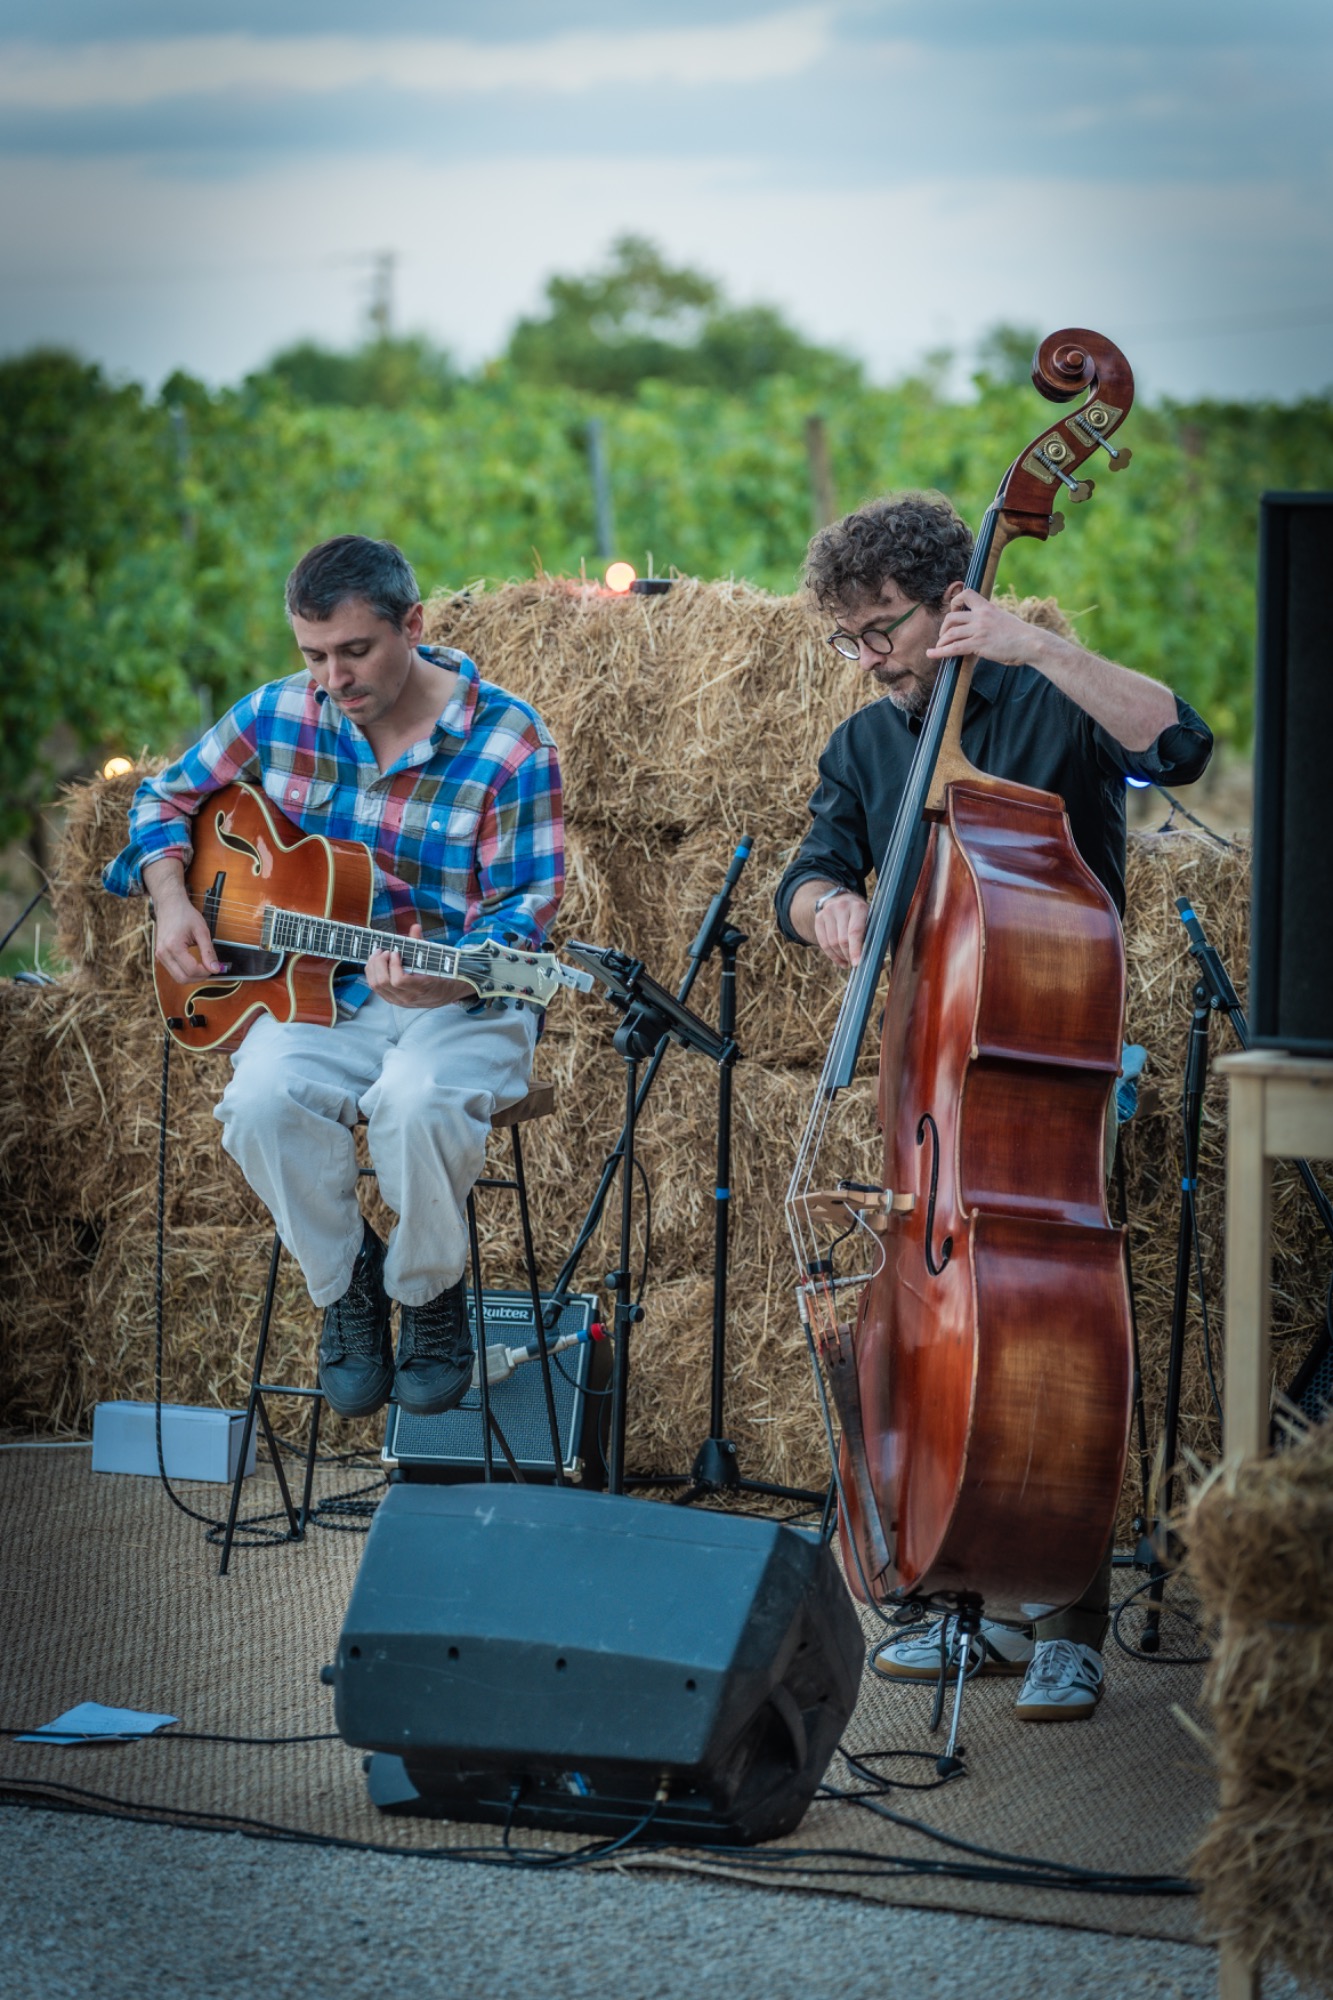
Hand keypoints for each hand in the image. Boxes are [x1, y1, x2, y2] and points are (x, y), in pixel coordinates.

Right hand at [146, 867, 224, 982]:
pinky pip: (173, 971)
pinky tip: (194, 964)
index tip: (215, 966)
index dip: (206, 972)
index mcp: (173, 946)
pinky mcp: (160, 956)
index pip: (191, 970)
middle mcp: (163, 953)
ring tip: (204, 966)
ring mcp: (159, 956)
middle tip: (211, 969)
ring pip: (177, 978)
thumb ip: (208, 951)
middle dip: (199, 977)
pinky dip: (185, 972)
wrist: (169, 905)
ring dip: (192, 977)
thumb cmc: (185, 914)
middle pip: (183, 979)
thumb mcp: (202, 931)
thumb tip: (216, 969)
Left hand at [365, 923, 473, 1008]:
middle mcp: (407, 997)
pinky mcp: (391, 999)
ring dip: (373, 967)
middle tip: (384, 951)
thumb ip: (422, 944)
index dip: (393, 965)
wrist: (445, 994)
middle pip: (383, 982)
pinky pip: (375, 988)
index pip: (399, 980)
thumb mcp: (435, 960)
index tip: (396, 953)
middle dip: (379, 963)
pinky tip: (376, 964)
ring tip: (378, 955)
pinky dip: (372, 974)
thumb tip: (415, 927)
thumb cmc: (441, 975)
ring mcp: (398, 1000)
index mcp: (420, 988)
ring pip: (375, 985)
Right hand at [816, 891, 868, 968]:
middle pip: (841, 939)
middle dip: (848, 955)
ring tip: (848, 961)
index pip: (855, 932)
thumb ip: (874, 938)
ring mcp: (827, 912)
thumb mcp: (870, 919)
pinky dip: (831, 955)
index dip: (855, 950)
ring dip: (840, 956)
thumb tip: (881, 963)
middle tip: (854, 963)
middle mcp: (841, 907)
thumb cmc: (861, 915)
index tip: (857, 964)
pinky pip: (823, 942)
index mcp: (858, 907)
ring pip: (831, 943)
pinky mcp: (819, 918)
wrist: (842, 898)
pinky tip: (840, 960)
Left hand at [926, 588, 1036, 667]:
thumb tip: (984, 627)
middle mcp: (981, 616)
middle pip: (951, 617)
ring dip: (941, 642)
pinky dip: (940, 652)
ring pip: (950, 633)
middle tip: (944, 636)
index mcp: (988, 607)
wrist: (1031, 643)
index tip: (954, 611)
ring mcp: (979, 630)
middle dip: (944, 628)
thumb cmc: (1021, 635)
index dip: (955, 601)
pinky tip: (931, 654)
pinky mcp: (978, 644)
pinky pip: (954, 648)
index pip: (966, 593)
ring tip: (939, 648)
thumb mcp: (1004, 619)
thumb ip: (991, 620)